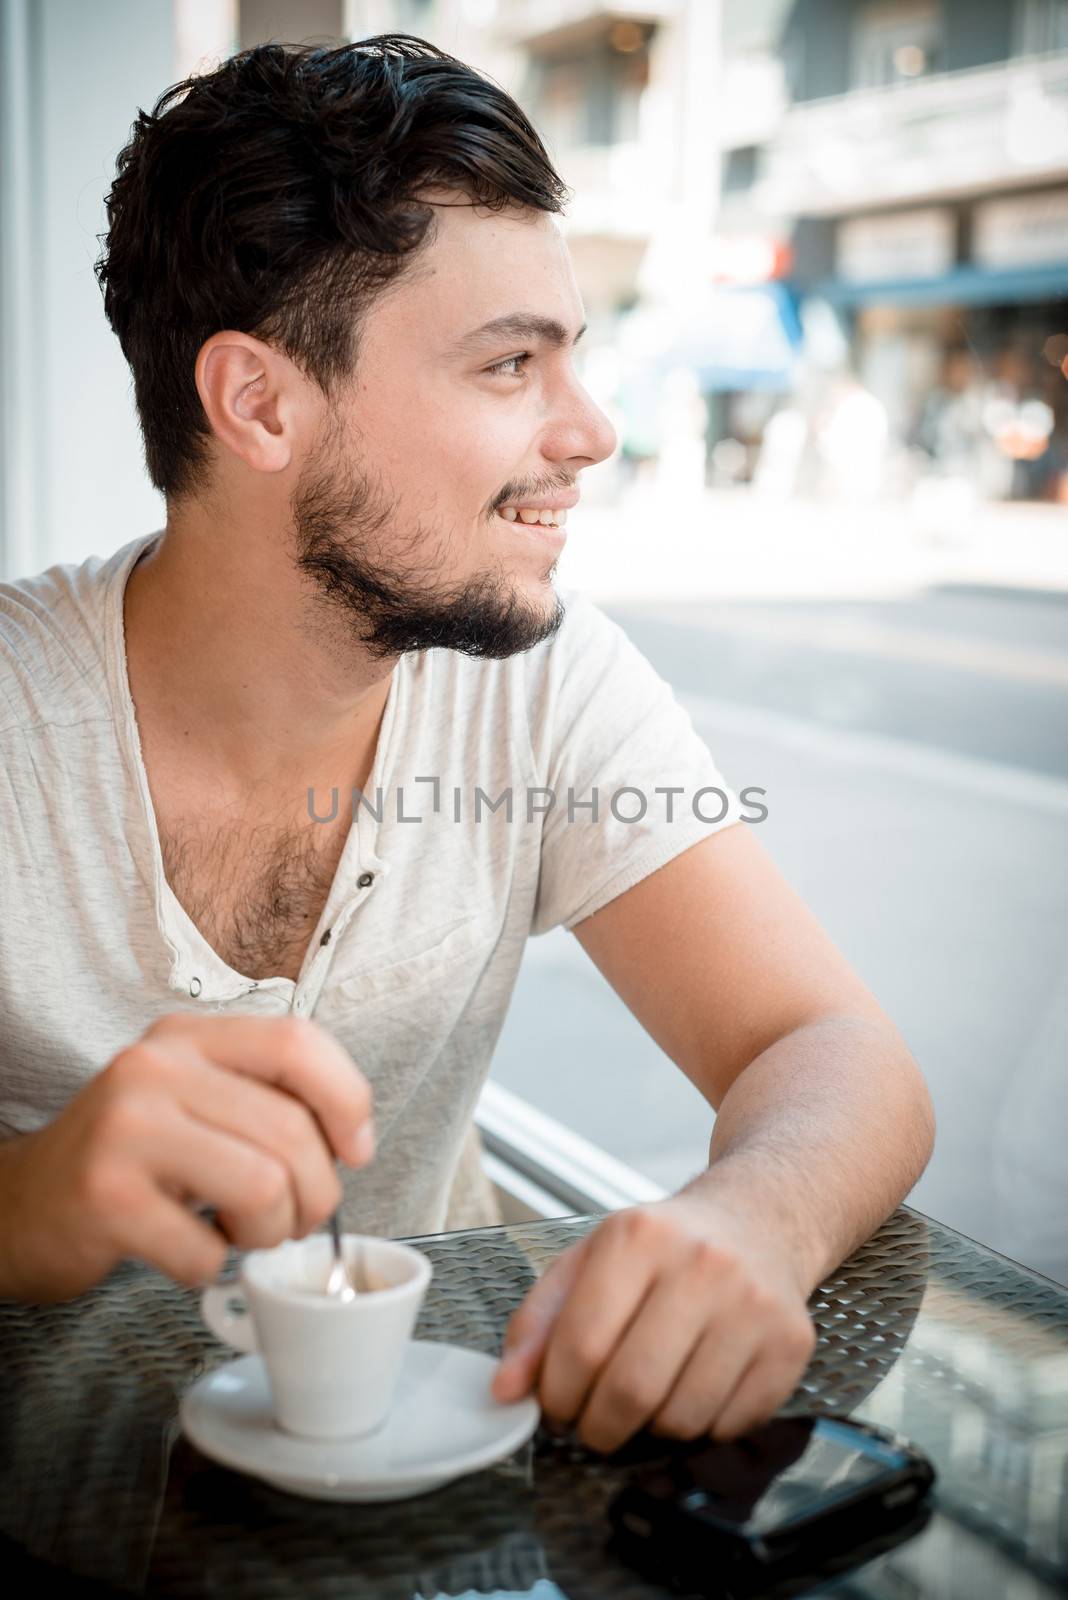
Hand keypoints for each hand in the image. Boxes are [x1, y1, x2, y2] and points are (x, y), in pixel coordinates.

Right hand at [0, 1012, 374, 1302]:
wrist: (21, 1205)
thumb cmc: (129, 1158)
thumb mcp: (193, 1099)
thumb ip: (265, 1097)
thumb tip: (354, 1139)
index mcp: (188, 1037)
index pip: (298, 1042)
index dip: (347, 1100)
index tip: (354, 1151)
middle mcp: (154, 1069)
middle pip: (291, 1131)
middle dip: (315, 1195)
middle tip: (291, 1218)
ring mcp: (126, 1130)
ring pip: (264, 1188)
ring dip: (269, 1234)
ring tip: (241, 1234)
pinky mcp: (105, 1197)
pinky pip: (207, 1250)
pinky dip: (212, 1266)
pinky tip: (186, 1249)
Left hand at [490, 1195, 815, 1453]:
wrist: (754, 1223)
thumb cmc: (661, 1250)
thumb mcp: (588, 1262)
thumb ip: (537, 1324)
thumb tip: (506, 1389)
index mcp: (639, 1237)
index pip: (582, 1344)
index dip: (558, 1394)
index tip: (557, 1404)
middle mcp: (703, 1264)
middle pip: (631, 1389)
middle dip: (599, 1426)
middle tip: (594, 1422)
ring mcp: (754, 1305)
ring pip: (682, 1418)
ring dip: (650, 1430)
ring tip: (645, 1399)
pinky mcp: (791, 1344)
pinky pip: (731, 1426)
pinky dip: (701, 1429)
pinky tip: (692, 1390)